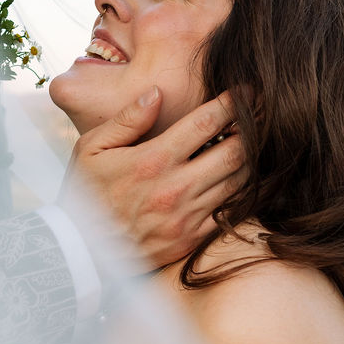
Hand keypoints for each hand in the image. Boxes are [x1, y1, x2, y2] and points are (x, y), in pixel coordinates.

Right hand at [59, 89, 245, 275]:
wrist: (79, 252)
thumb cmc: (83, 195)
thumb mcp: (89, 149)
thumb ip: (126, 120)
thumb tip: (156, 94)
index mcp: (152, 160)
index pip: (206, 123)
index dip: (232, 103)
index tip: (247, 91)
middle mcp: (175, 188)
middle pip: (235, 152)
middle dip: (254, 129)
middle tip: (264, 114)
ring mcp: (186, 216)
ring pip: (238, 182)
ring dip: (253, 160)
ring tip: (258, 142)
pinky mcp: (191, 239)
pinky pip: (230, 211)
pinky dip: (243, 192)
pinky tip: (244, 178)